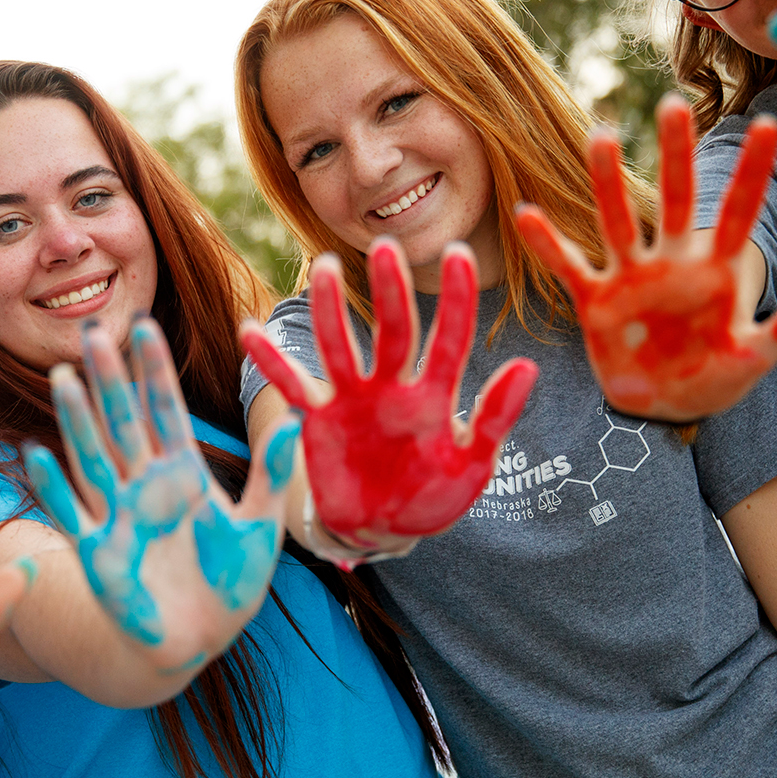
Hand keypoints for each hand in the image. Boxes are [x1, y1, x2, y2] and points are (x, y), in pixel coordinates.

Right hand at [22, 317, 296, 675]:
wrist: (198, 642)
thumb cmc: (229, 584)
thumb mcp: (261, 526)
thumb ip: (270, 472)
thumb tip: (295, 417)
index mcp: (184, 473)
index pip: (165, 410)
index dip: (154, 371)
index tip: (143, 327)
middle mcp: (146, 485)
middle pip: (123, 421)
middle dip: (110, 379)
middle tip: (92, 332)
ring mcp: (118, 515)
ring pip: (93, 455)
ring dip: (78, 418)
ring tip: (63, 377)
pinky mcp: (99, 553)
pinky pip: (72, 514)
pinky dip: (54, 486)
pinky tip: (36, 453)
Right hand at [240, 239, 536, 561]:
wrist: (384, 530)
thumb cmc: (434, 496)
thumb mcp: (473, 464)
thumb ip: (494, 418)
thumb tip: (526, 366)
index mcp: (434, 396)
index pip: (449, 340)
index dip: (456, 299)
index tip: (460, 253)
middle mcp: (392, 387)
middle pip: (392, 332)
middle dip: (390, 291)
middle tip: (385, 247)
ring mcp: (353, 399)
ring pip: (340, 347)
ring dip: (330, 310)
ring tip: (323, 267)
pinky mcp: (319, 418)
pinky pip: (293, 385)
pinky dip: (272, 361)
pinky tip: (250, 331)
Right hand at [516, 96, 776, 421]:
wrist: (664, 409)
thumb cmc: (713, 379)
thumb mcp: (755, 356)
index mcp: (715, 271)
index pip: (737, 212)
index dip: (753, 172)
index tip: (770, 125)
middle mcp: (672, 262)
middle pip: (675, 199)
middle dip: (675, 155)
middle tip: (675, 105)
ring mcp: (631, 278)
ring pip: (618, 221)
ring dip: (608, 182)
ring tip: (601, 137)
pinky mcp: (596, 301)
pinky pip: (570, 267)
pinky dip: (548, 245)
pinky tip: (526, 215)